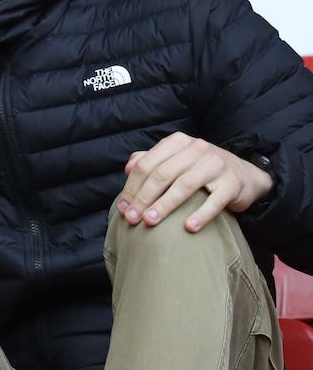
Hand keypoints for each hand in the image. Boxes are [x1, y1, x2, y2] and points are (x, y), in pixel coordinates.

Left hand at [118, 132, 272, 232]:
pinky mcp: (233, 183)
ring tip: (150, 222)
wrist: (245, 174)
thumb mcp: (176, 158)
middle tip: (132, 219)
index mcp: (178, 142)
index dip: (132, 187)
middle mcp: (197, 149)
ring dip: (164, 205)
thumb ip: (151, 160)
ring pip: (184, 186)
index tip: (123, 208)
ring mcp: (216, 165)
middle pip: (162, 175)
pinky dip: (201, 215)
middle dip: (143, 198)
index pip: (147, 164)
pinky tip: (189, 228)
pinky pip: (214, 200)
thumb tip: (126, 168)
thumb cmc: (201, 169)